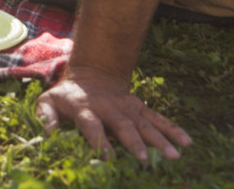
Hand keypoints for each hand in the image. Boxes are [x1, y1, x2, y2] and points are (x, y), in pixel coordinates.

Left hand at [36, 66, 190, 162]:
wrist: (90, 74)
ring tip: (175, 155)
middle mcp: (108, 107)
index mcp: (85, 107)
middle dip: (134, 142)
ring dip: (160, 139)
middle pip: (123, 125)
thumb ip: (46, 116)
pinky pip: (158, 119)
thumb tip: (48, 134)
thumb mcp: (48, 101)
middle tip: (145, 159)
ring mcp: (127, 107)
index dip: (99, 141)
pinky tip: (187, 142)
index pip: (92, 125)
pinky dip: (173, 129)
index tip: (108, 158)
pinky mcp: (140, 108)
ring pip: (145, 123)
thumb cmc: (67, 96)